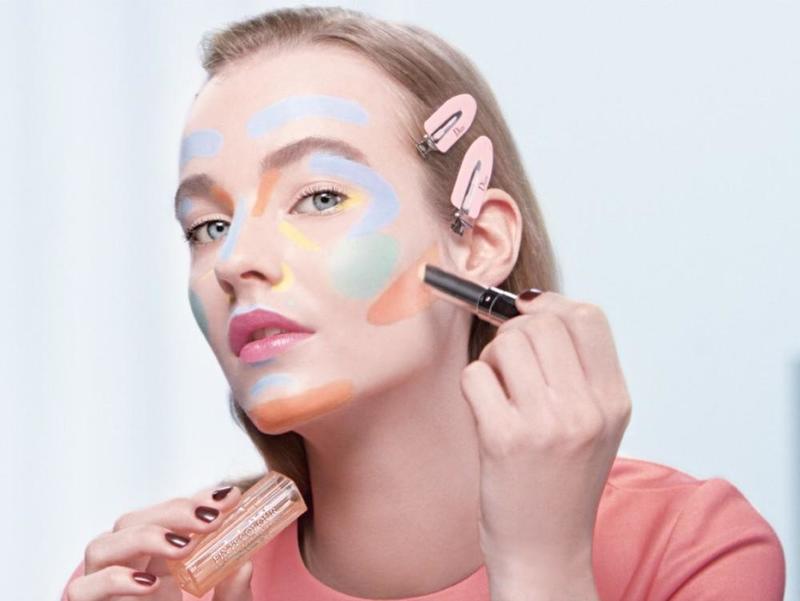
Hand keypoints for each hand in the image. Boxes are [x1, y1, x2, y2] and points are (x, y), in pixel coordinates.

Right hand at [65, 484, 254, 600]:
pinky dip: (112, 580)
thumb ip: (232, 592)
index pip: (167, 518)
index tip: (230, 497)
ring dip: (144, 536)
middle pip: (132, 522)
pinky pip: (82, 590)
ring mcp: (102, 593)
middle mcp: (125, 572)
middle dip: (172, 512)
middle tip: (212, 518)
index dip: (195, 502)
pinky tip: (148, 584)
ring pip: (101, 546)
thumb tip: (245, 562)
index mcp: (156, 564)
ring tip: (183, 545)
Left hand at [460, 291, 631, 596]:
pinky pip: (475, 376)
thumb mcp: (595, 423)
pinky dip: (473, 388)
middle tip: (509, 363)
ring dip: (492, 360)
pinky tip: (485, 414)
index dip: (551, 304)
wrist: (546, 548)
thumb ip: (577, 367)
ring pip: (506, 343)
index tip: (528, 311)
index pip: (588, 316)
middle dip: (514, 332)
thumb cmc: (562, 482)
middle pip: (542, 322)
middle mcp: (587, 409)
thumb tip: (534, 304)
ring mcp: (547, 424)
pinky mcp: (504, 439)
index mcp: (614, 400)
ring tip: (499, 392)